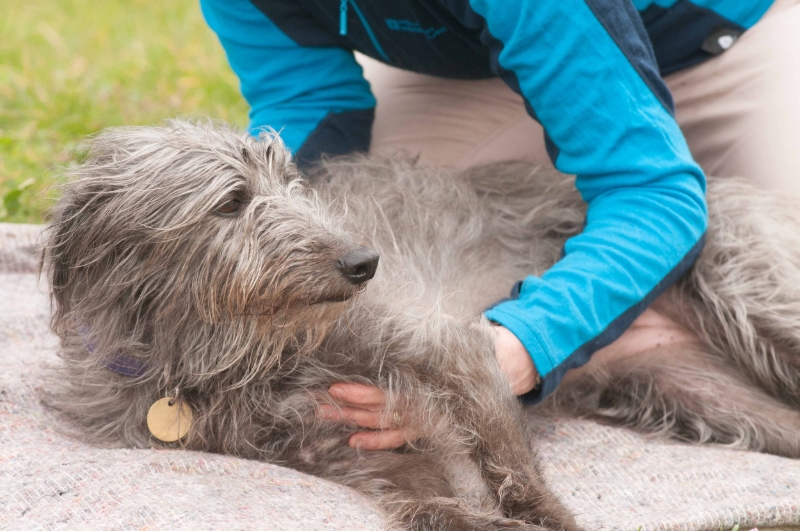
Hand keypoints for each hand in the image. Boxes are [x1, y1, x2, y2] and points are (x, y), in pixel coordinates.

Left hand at [319, 324, 537, 449]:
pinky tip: (354, 441)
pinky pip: (397, 439)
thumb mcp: (446, 333)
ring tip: (323, 416)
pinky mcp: (423, 427)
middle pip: (376, 409)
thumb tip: (396, 320)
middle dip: (345, 407)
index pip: (384, 391)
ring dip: (352, 421)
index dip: (358, 392)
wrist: (497, 369)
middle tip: (317, 402)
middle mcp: (421, 405)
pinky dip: (376, 442)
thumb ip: (423, 332)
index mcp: (422, 382)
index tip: (334, 387)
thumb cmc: (465, 346)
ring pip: (381, 424)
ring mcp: (421, 419)